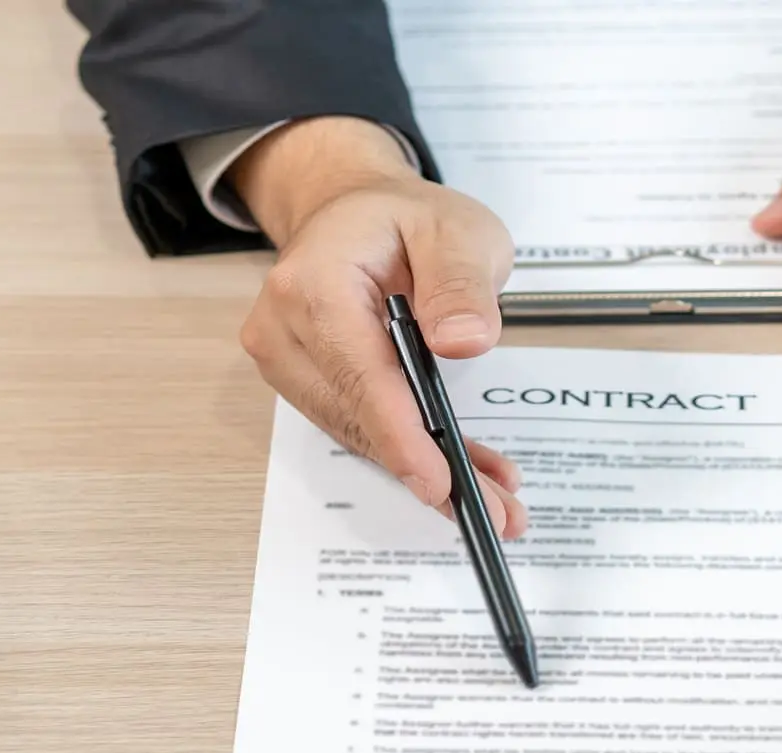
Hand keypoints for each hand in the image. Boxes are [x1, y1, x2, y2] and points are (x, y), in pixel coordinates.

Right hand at [231, 117, 527, 535]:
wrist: (353, 213)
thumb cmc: (401, 218)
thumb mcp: (456, 229)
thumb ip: (461, 282)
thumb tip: (464, 339)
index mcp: (313, 281)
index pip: (359, 373)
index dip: (401, 434)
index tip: (439, 482)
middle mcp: (282, 327)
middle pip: (359, 416)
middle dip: (428, 467)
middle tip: (498, 510)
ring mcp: (286, 360)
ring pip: (360, 433)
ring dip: (426, 467)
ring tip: (494, 494)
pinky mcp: (302, 382)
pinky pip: (359, 427)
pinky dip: (412, 451)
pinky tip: (464, 470)